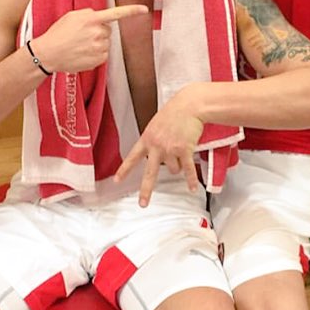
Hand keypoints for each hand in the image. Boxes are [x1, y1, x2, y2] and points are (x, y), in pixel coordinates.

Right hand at [32, 4, 147, 72]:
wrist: (49, 54)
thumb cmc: (58, 34)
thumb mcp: (71, 16)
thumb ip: (88, 14)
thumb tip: (100, 18)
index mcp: (91, 19)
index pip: (116, 13)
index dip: (132, 11)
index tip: (144, 10)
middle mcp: (98, 33)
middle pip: (108, 31)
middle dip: (98, 32)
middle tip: (82, 35)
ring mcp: (99, 47)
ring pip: (106, 43)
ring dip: (97, 43)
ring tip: (80, 45)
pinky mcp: (99, 60)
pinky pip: (103, 54)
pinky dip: (96, 54)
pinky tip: (83, 53)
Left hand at [115, 91, 203, 206]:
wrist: (189, 105)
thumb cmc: (174, 113)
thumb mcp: (156, 125)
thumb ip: (154, 141)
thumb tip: (163, 162)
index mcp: (147, 139)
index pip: (133, 157)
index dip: (124, 170)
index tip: (117, 181)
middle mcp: (156, 146)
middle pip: (150, 174)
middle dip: (146, 191)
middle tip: (143, 204)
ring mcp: (170, 149)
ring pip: (173, 169)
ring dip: (178, 164)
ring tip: (181, 148)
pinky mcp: (184, 150)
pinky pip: (187, 170)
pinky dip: (191, 180)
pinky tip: (192, 188)